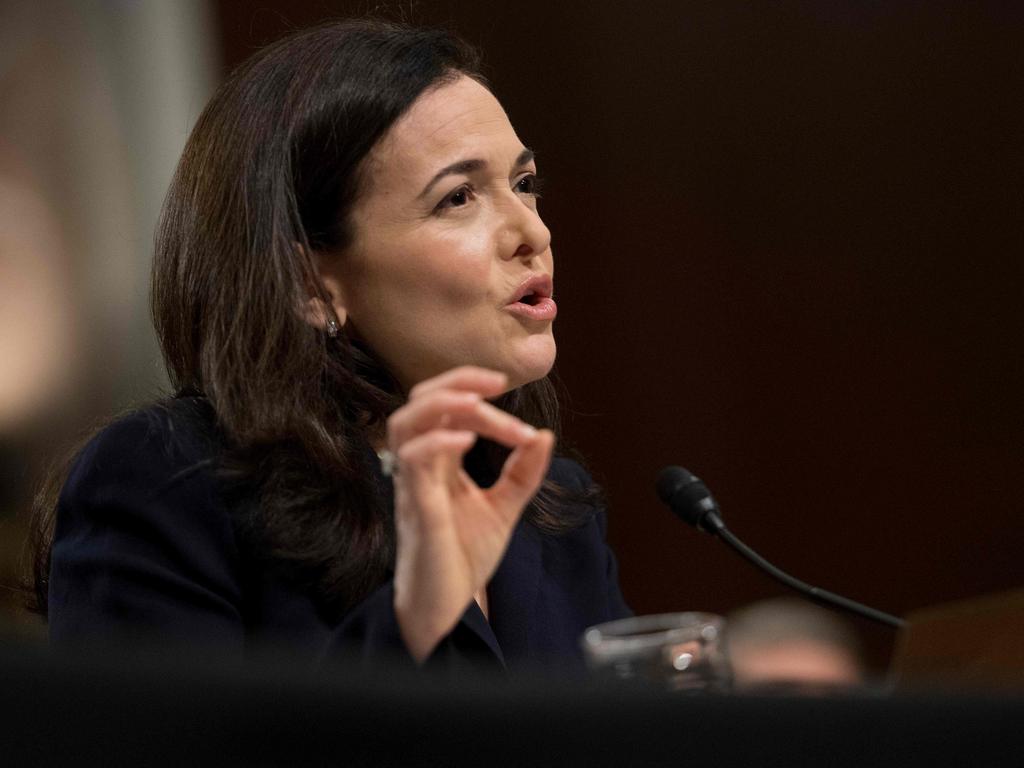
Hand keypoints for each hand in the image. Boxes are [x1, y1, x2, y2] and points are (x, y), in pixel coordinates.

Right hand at [386, 366, 553, 661]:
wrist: (446, 609)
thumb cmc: (464, 557)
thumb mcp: (504, 508)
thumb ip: (523, 473)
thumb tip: (544, 435)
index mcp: (439, 462)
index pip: (442, 404)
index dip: (468, 383)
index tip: (504, 383)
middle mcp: (420, 467)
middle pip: (418, 402)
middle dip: (455, 381)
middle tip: (496, 384)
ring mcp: (413, 486)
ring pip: (405, 423)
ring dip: (443, 404)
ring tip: (480, 404)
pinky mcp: (416, 510)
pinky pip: (413, 463)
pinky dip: (438, 442)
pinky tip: (469, 441)